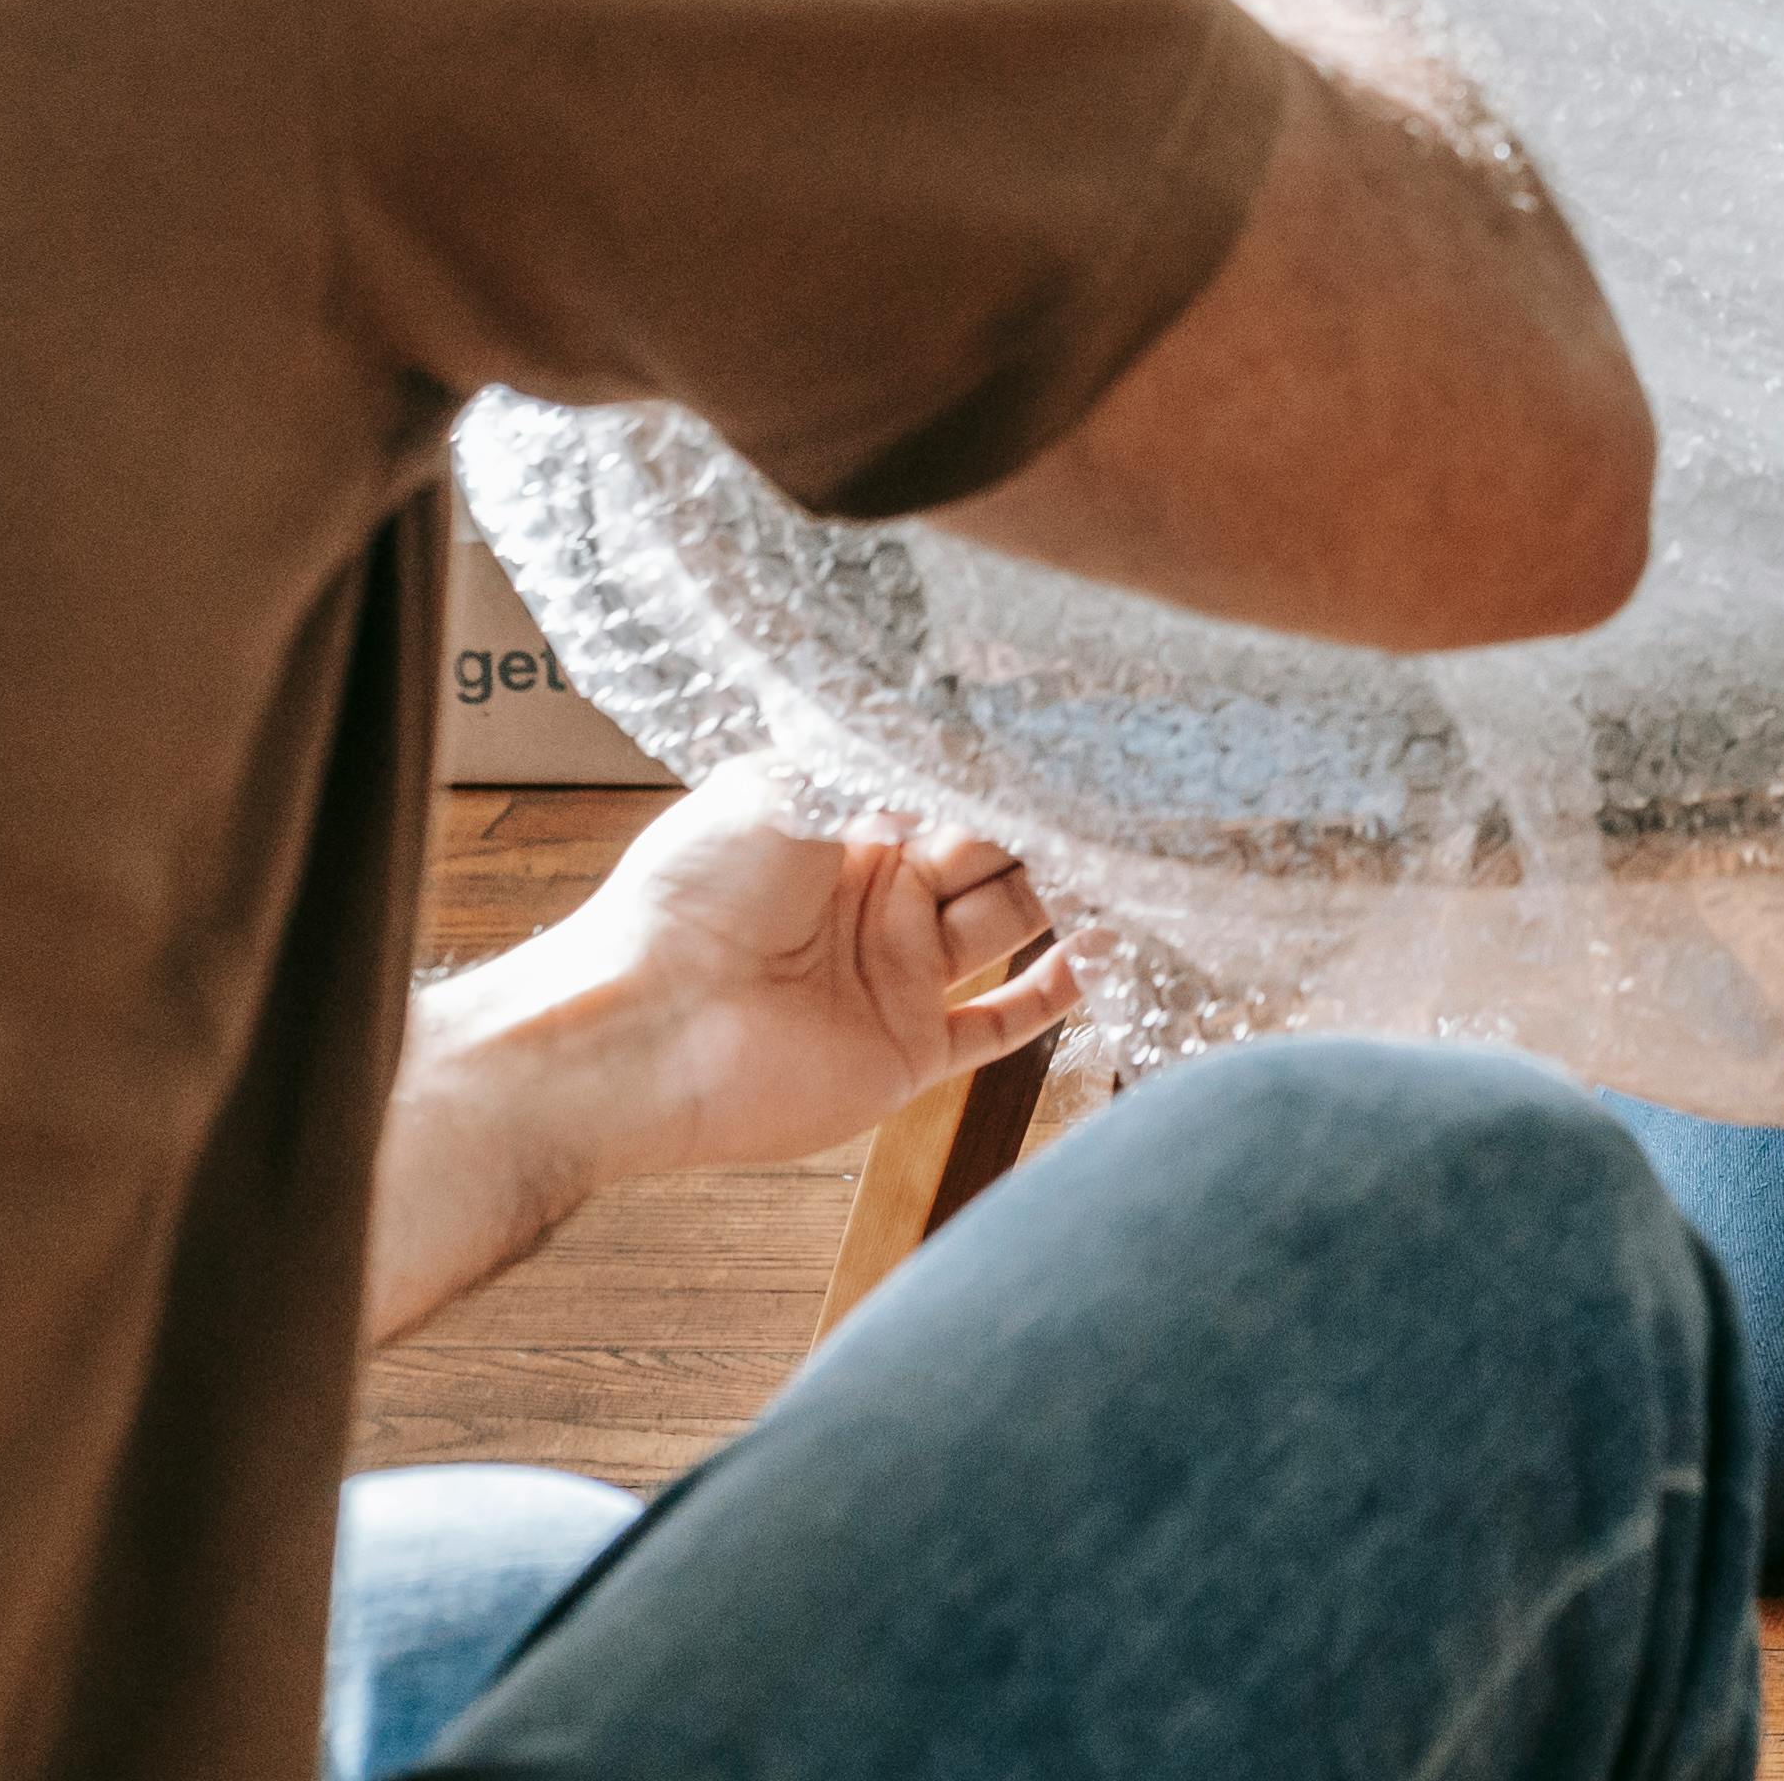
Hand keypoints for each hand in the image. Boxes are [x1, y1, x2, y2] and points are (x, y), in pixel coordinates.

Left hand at [371, 769, 1071, 1339]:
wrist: (641, 1028)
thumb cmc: (691, 893)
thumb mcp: (783, 784)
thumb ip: (880, 760)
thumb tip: (970, 731)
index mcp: (842, 822)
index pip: (951, 786)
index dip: (1013, 767)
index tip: (1084, 739)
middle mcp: (876, 897)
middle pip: (992, 850)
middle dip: (1056, 822)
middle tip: (1135, 793)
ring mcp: (894, 976)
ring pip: (1008, 924)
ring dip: (1068, 894)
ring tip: (1141, 859)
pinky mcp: (905, 1052)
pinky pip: (1000, 1024)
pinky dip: (1055, 994)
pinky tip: (1105, 955)